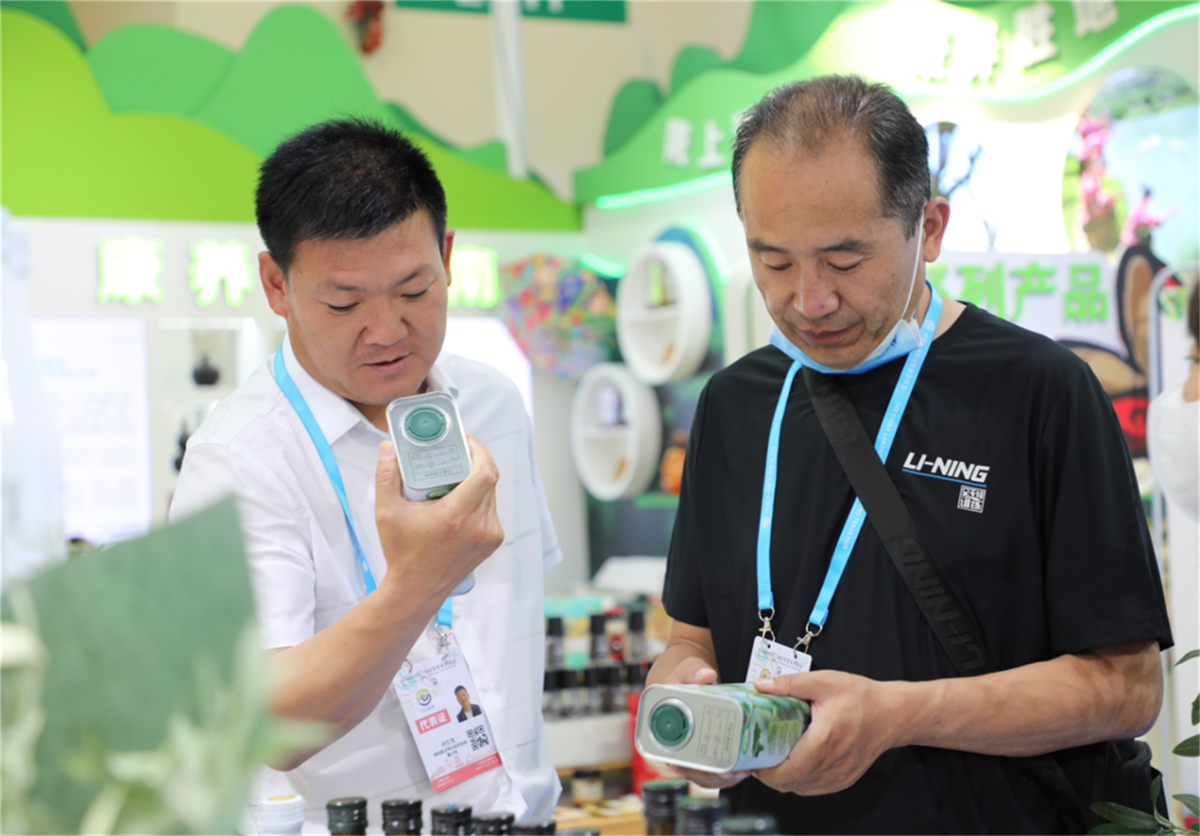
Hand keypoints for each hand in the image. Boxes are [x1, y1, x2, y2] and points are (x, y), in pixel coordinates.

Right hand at [374, 436, 504, 598]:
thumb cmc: (402, 554)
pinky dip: (480, 498)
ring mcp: (489, 535)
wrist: (416, 590)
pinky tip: (462, 496)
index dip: (480, 450)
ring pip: (492, 493)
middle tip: (457, 451)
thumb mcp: (386, 513)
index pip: (485, 473)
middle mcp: (478, 526)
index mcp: (456, 516)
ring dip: (478, 479)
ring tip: (457, 472)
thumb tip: (389, 448)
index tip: (466, 440)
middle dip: (476, 460)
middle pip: (490, 479)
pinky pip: (491, 509)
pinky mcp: (492, 541)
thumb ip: (386, 476)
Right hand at [654, 657, 748, 789]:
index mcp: (660, 729)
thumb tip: (707, 675)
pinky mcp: (697, 751)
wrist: (681, 678)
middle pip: (690, 770)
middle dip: (714, 775)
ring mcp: (684, 749)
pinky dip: (722, 773)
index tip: (715, 767)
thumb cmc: (679, 676)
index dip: (694, 767)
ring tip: (743, 771)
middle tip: (736, 771)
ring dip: (721, 777)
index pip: (673, 757)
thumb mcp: (686, 669)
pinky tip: (739, 770)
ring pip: (700, 773)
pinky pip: (707, 770)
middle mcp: (670, 744)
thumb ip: (694, 670)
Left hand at [752, 670, 902, 795]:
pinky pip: (817, 788)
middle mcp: (834, 761)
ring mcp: (842, 773)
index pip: (790, 770)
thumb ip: (790, 683)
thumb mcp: (824, 681)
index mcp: (826, 739)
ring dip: (785, 780)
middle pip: (793, 783)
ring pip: (804, 789)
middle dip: (771, 776)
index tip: (753, 763)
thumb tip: (761, 685)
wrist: (893, 713)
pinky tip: (795, 767)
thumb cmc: (862, 697)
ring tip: (773, 762)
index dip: (767, 772)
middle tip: (758, 761)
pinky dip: (802, 782)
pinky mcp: (847, 778)